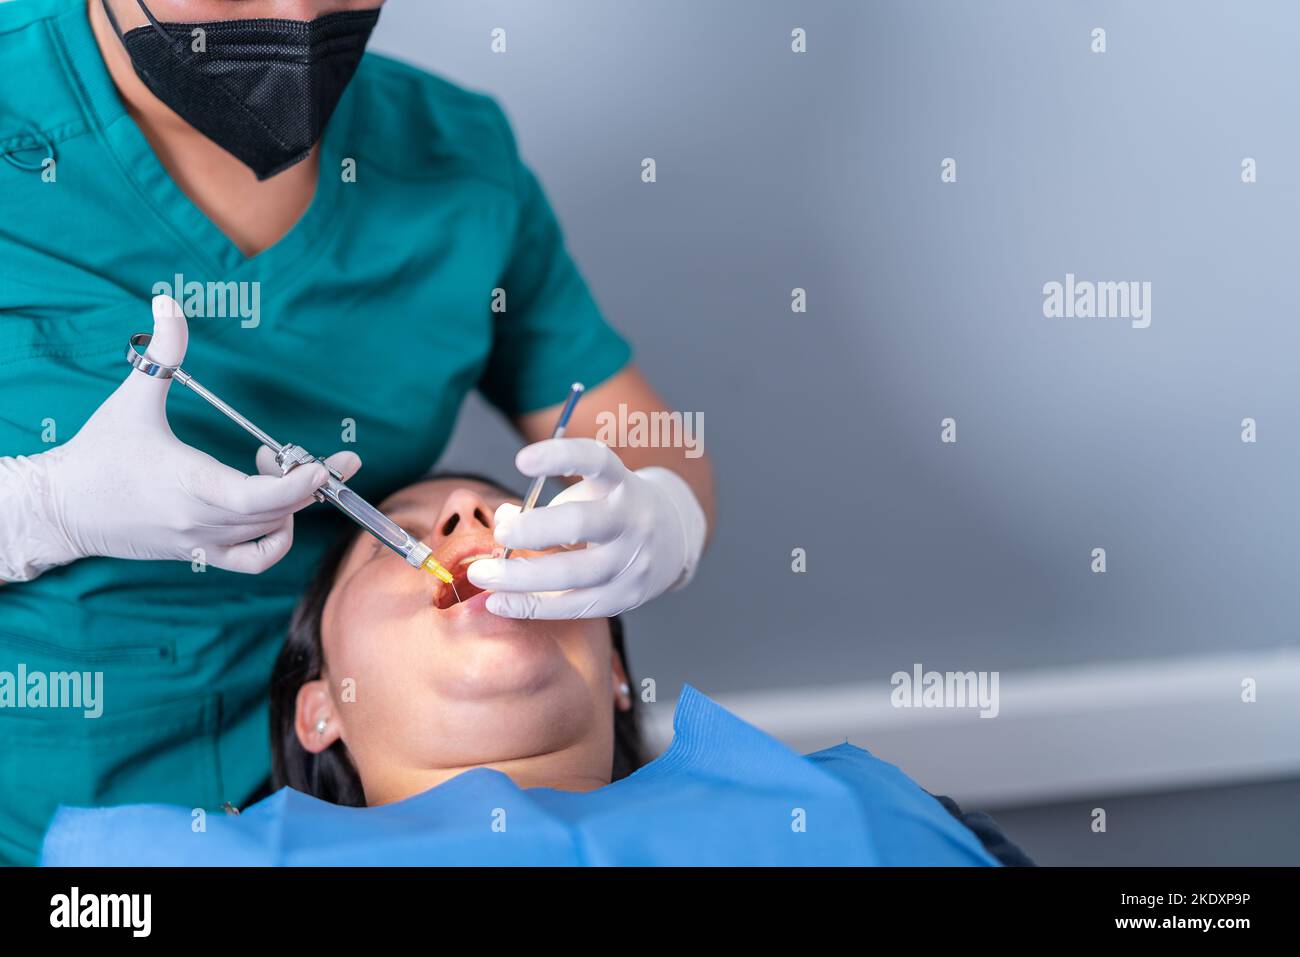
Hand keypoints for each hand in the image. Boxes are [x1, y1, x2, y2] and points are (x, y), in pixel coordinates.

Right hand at [0, 295, 358, 578]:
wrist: (61, 508)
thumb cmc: (98, 453)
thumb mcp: (133, 398)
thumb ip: (163, 351)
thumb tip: (168, 302)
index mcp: (192, 482)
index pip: (260, 497)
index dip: (299, 484)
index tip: (321, 464)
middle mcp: (203, 519)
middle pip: (278, 511)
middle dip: (309, 483)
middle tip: (323, 457)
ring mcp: (204, 541)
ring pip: (270, 531)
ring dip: (290, 503)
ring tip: (274, 467)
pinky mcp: (201, 554)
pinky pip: (254, 561)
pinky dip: (276, 540)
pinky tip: (272, 512)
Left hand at [466, 438, 706, 617]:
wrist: (672, 541)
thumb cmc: (612, 511)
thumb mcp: (590, 492)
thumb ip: (545, 503)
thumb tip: (502, 519)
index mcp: (621, 484)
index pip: (596, 461)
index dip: (560, 457)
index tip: (522, 460)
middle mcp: (632, 519)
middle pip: (581, 523)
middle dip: (533, 529)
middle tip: (500, 536)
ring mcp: (632, 561)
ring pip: (574, 573)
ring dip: (521, 576)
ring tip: (483, 574)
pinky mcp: (624, 596)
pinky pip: (573, 605)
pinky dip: (531, 606)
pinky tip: (499, 603)